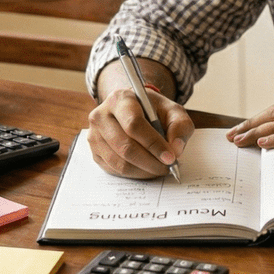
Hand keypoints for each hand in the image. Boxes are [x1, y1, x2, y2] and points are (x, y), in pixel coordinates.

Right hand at [88, 63, 193, 178]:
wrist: (134, 110)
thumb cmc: (153, 111)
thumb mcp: (173, 111)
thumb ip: (180, 126)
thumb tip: (176, 150)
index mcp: (120, 99)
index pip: (133, 124)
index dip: (153, 143)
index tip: (170, 157)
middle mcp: (101, 115)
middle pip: (125, 146)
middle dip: (150, 162)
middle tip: (167, 167)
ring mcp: (94, 135)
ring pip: (119, 162)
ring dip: (143, 170)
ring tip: (159, 168)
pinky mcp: (94, 152)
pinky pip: (114, 169)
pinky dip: (134, 173)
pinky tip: (146, 168)